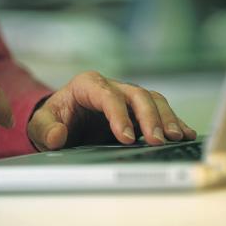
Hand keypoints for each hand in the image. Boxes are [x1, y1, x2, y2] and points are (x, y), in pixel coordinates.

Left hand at [28, 71, 195, 150]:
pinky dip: (172, 121)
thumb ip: (46, 129)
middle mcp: (110, 87)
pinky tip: (184, 133)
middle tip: (158, 140)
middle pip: (136, 95)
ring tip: (176, 137)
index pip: (107, 96)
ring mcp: (125, 97)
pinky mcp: (135, 110)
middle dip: (150, 117)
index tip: (127, 138)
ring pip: (152, 100)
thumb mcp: (40, 125)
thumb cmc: (53, 119)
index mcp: (87, 85)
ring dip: (166, 118)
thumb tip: (57, 136)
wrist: (62, 119)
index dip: (119, 116)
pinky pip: (158, 110)